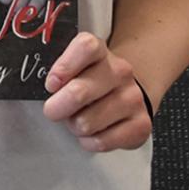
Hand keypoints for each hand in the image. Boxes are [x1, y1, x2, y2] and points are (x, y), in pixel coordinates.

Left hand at [42, 32, 152, 152]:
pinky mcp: (141, 125)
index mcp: (100, 51)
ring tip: (78, 120)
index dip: (63, 66)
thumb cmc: (90, 80)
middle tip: (53, 111)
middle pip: (79, 91)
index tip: (50, 84)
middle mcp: (120, 71)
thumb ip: (60, 73)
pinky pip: (102, 141)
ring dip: (75, 126)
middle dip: (58, 107)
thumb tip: (47, 90)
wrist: (128, 94)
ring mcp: (133, 98)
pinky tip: (92, 133)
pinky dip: (89, 142)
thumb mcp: (75, 67)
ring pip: (87, 122)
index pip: (85, 47)